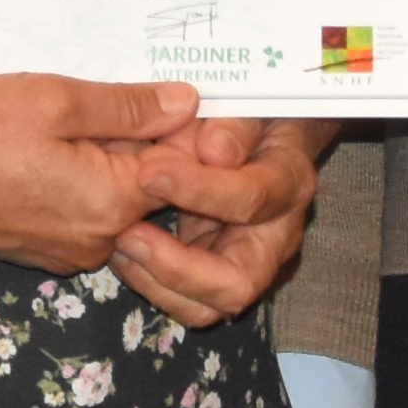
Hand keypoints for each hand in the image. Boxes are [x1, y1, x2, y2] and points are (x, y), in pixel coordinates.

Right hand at [0, 69, 205, 275]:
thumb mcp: (54, 99)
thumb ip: (127, 105)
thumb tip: (189, 104)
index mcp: (114, 202)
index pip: (185, 168)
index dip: (181, 125)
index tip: (162, 93)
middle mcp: (101, 241)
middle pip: (150, 186)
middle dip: (141, 142)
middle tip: (97, 101)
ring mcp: (71, 253)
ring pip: (114, 199)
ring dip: (104, 161)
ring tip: (61, 123)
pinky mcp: (44, 253)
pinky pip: (82, 214)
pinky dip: (76, 183)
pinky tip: (39, 153)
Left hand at [108, 109, 321, 327]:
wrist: (265, 133)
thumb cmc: (251, 112)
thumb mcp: (248, 103)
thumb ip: (233, 124)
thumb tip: (214, 153)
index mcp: (289, 182)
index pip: (252, 199)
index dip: (199, 189)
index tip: (147, 172)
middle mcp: (277, 235)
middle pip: (238, 282)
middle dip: (177, 266)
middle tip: (127, 234)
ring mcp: (249, 261)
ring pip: (208, 305)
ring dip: (157, 281)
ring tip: (118, 242)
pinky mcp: (218, 272)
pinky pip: (186, 300)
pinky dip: (151, 281)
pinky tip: (120, 246)